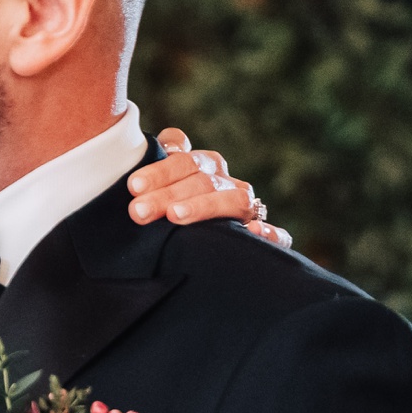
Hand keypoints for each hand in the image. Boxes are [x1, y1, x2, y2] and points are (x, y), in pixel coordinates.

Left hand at [128, 128, 291, 248]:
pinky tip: (253, 232)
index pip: (183, 156)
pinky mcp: (261, 232)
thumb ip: (146, 178)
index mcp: (198, 166)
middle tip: (139, 211)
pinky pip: (277, 232)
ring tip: (176, 216)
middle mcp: (223, 181)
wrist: (197, 255)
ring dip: (204, 206)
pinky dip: (270, 232)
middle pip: (201, 177)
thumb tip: (143, 164)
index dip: (161, 168)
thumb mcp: (152, 195)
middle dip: (167, 192)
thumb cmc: (163, 215)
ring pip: (232, 199)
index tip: (134, 186)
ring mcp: (244, 205)